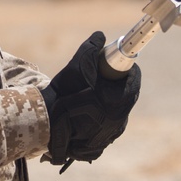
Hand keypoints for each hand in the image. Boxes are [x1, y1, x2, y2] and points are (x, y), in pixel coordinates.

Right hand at [40, 32, 141, 166]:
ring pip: (117, 113)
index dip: (127, 68)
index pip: (134, 79)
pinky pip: (107, 127)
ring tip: (92, 94)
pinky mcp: (99, 145)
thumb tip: (101, 36)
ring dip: (109, 102)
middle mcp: (119, 120)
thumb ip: (92, 47)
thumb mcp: (79, 64)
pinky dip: (100, 118)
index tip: (117, 62)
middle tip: (103, 76)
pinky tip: (86, 112)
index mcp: (119, 100)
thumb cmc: (65, 90)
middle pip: (126, 96)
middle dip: (117, 84)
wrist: (46, 121)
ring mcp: (110, 134)